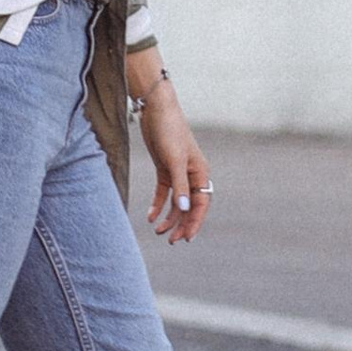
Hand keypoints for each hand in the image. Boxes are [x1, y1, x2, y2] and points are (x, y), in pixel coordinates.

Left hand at [135, 73, 211, 241]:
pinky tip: (150, 216)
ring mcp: (178, 172)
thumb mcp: (174, 161)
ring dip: (169, 217)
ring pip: (176, 202)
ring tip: (158, 231)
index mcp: (200, 172)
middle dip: (182, 224)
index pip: (201, 204)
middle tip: (172, 241)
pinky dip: (158, 205)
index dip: (195, 222)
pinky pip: (164, 193)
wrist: (156, 110)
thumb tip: (184, 211)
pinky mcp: (165, 169)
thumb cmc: (170, 132)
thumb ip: (180, 187)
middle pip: (189, 206)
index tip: (187, 238)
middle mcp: (192, 174)